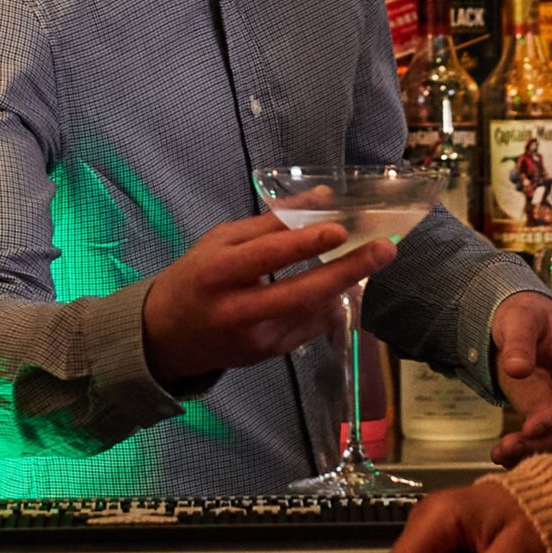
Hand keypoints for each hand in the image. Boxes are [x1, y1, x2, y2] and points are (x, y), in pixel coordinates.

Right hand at [141, 210, 399, 386]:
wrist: (167, 336)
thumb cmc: (195, 276)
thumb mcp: (220, 240)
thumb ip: (269, 222)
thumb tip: (322, 198)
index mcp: (218, 272)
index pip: (267, 256)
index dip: (305, 243)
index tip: (341, 229)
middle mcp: (237, 310)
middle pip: (300, 292)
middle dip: (346, 270)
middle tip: (384, 249)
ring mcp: (257, 338)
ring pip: (312, 312)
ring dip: (347, 285)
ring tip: (374, 260)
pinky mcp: (270, 354)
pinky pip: (311, 327)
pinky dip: (332, 305)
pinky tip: (348, 286)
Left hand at [489, 291, 551, 465]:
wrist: (520, 322)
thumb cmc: (525, 315)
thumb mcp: (519, 320)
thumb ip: (519, 342)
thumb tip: (518, 370)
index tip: (531, 427)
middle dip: (544, 441)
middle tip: (510, 448)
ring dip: (534, 451)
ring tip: (500, 455)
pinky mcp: (548, 414)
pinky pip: (545, 439)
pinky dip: (526, 450)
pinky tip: (502, 457)